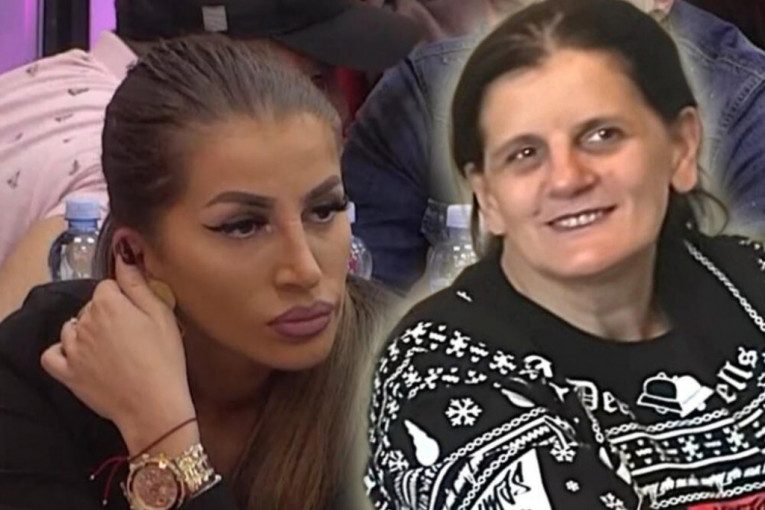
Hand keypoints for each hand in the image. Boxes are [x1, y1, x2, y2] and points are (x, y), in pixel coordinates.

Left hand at [41, 254, 197, 454]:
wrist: (154, 405)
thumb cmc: (165, 359)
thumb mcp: (161, 315)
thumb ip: (138, 282)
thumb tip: (124, 249)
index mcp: (108, 303)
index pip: (109, 286)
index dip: (127, 297)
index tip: (142, 313)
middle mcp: (84, 321)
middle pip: (91, 306)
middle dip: (109, 314)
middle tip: (135, 334)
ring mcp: (72, 348)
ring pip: (73, 327)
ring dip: (87, 331)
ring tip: (113, 347)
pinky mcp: (67, 372)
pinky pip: (53, 354)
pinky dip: (63, 351)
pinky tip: (81, 355)